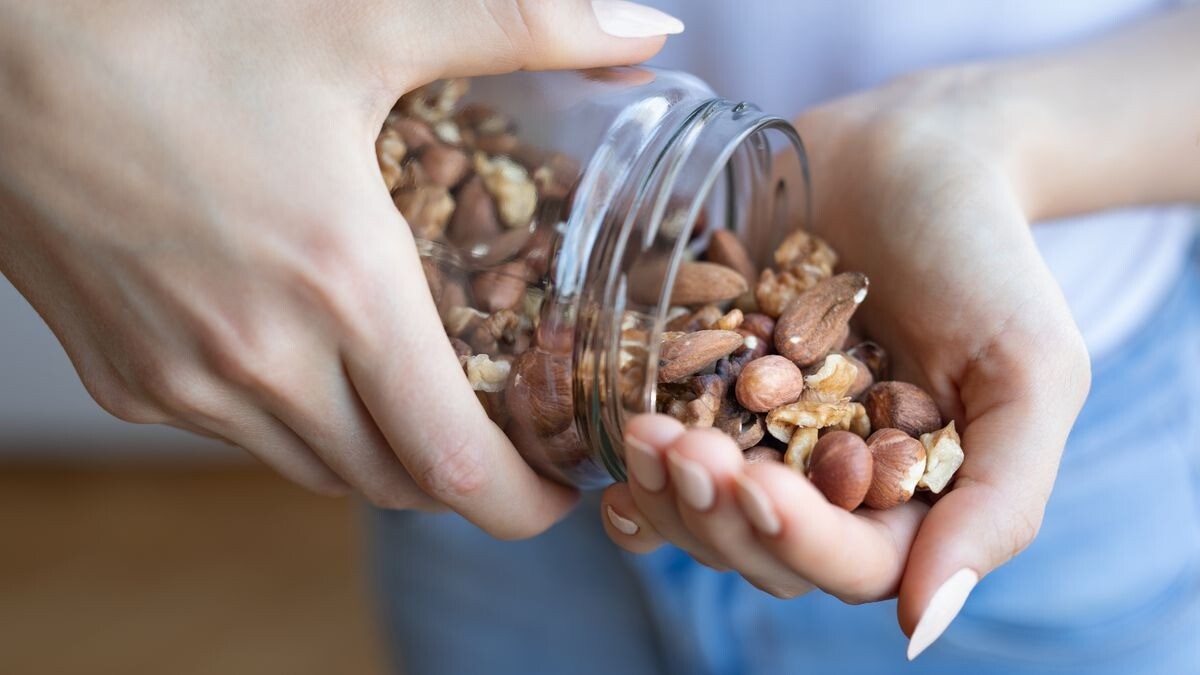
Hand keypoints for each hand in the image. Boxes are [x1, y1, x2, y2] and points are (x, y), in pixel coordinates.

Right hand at [0, 0, 674, 537]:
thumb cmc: (176, 26)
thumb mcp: (366, 19)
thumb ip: (523, 26)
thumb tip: (644, 27)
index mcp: (338, 289)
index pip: (453, 468)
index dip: (522, 502)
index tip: (560, 491)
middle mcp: (260, 361)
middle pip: (394, 482)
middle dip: (462, 475)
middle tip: (504, 429)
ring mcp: (183, 384)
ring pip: (316, 470)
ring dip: (380, 452)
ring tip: (416, 395)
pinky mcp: (126, 381)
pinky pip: (241, 439)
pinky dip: (299, 424)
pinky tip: (310, 356)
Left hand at [600, 69, 1091, 653]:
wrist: (911, 152)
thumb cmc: (983, 256)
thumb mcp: (1029, 369)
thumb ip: (1001, 498)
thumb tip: (925, 625)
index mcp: (908, 501)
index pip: (853, 565)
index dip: (798, 538)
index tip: (754, 482)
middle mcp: (829, 487)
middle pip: (763, 551)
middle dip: (714, 510)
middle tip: (677, 446)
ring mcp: (762, 444)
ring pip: (704, 516)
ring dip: (666, 491)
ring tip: (642, 430)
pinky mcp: (711, 397)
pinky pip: (665, 462)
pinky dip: (636, 471)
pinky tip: (614, 449)